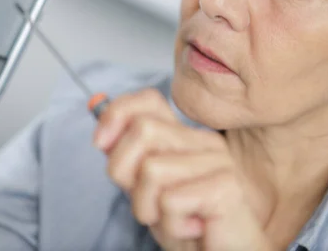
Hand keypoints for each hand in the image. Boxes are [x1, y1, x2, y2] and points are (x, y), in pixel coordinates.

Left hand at [93, 89, 273, 250]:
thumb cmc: (185, 223)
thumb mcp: (145, 188)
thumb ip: (128, 159)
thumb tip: (102, 134)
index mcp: (183, 136)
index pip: (148, 100)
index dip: (116, 114)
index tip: (101, 143)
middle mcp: (203, 141)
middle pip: (142, 129)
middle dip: (124, 172)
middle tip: (146, 202)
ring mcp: (218, 161)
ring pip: (152, 169)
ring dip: (148, 207)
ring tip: (172, 218)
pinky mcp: (227, 187)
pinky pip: (171, 200)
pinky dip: (171, 224)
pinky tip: (191, 227)